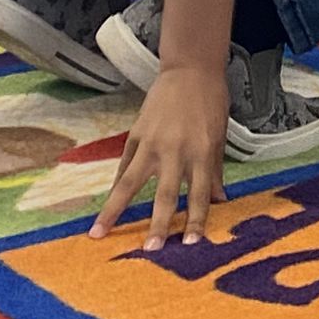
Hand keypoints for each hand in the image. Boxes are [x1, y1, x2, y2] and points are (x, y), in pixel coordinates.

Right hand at [92, 63, 227, 248]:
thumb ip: (215, 170)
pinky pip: (124, 164)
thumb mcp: (220, 135)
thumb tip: (220, 201)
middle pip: (165, 194)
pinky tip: (106, 206)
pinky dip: (115, 185)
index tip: (189, 245)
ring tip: (99, 232)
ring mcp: (152, 142)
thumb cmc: (211, 101)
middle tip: (150, 250)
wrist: (190, 68)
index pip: (199, 194)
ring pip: (130, 183)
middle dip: (157, 224)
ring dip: (115, 210)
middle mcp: (176, 150)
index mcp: (202, 151)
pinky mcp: (135, 134)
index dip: (195, 220)